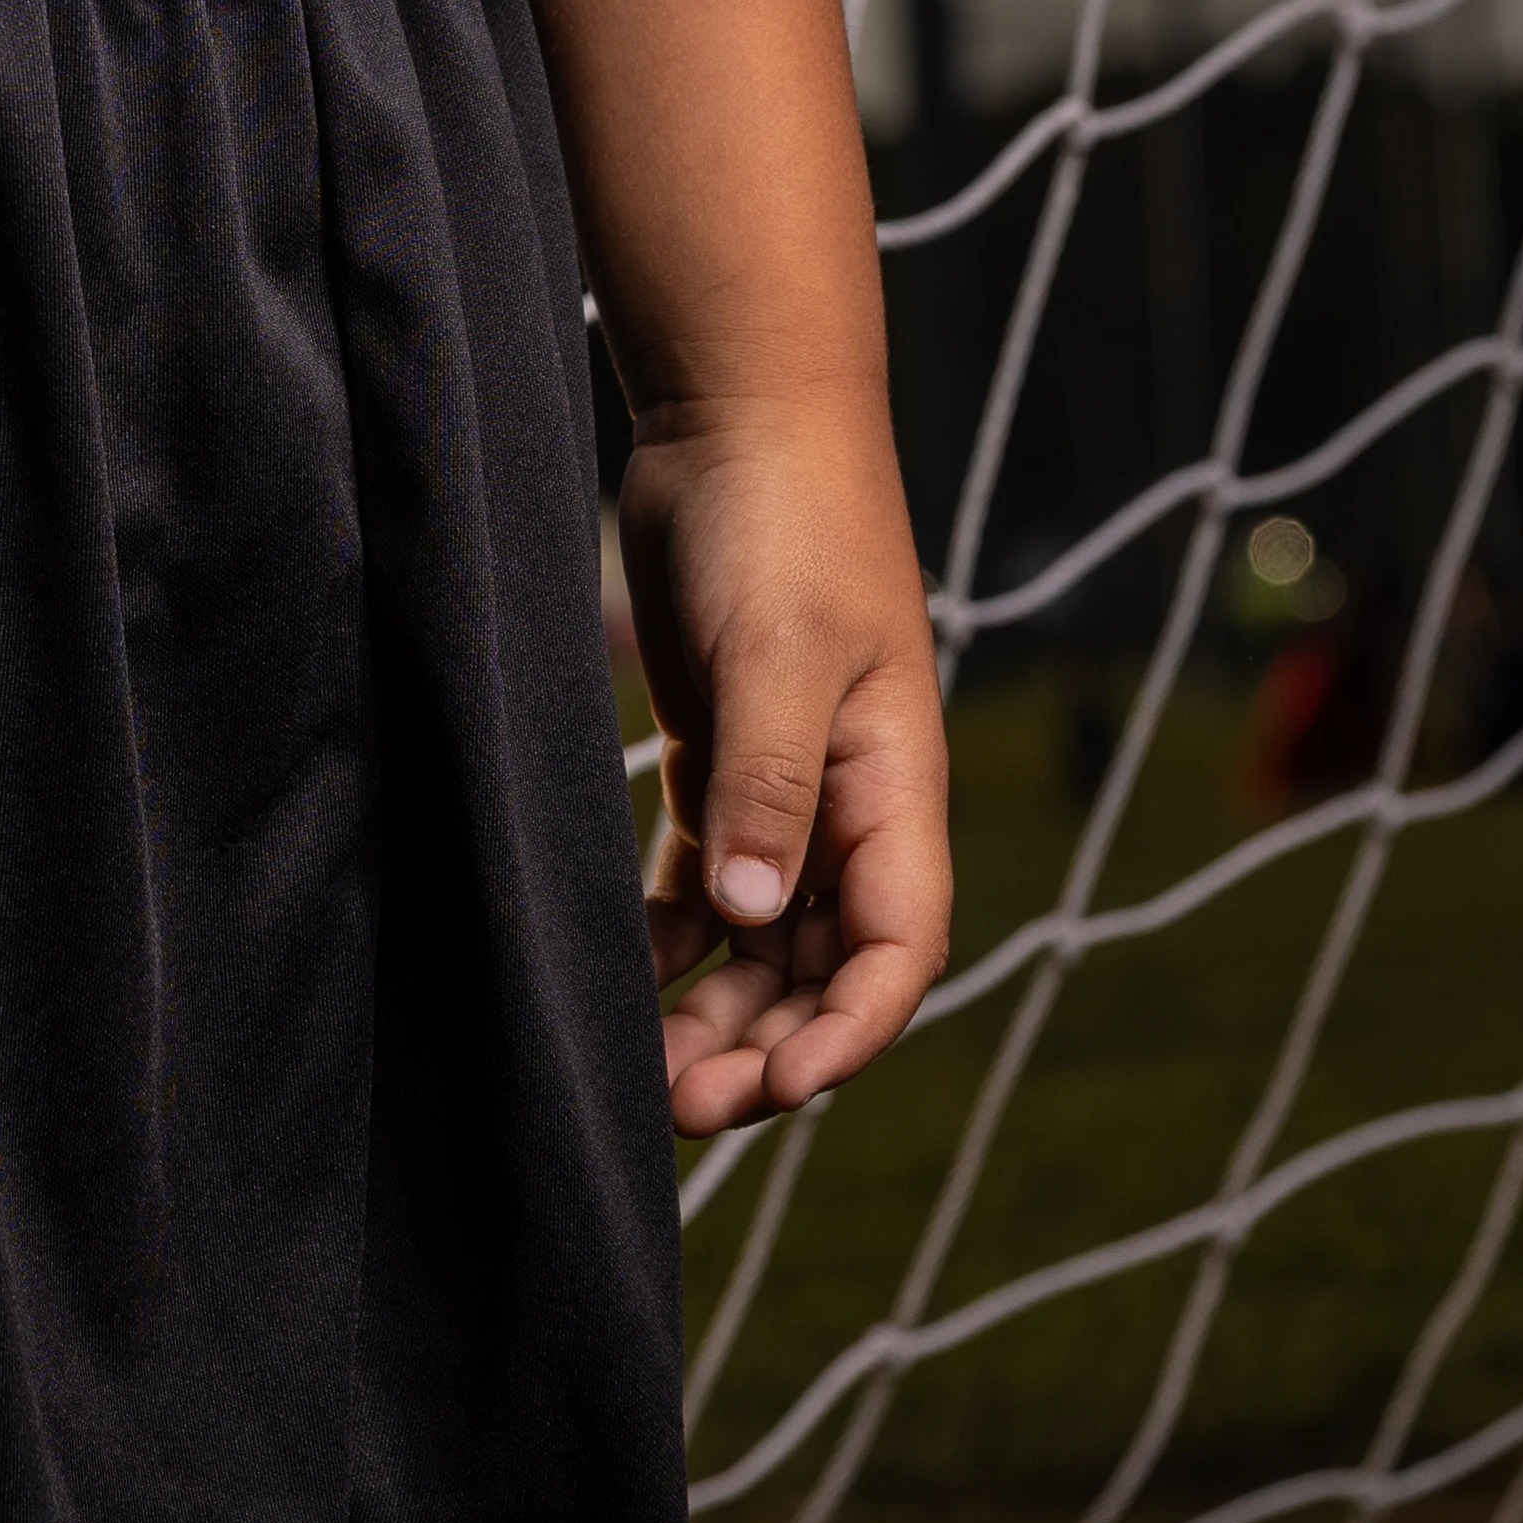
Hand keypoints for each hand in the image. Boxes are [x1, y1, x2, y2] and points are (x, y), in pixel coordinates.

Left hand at [621, 383, 950, 1132]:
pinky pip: (708, 878)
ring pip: (761, 939)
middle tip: (679, 1105)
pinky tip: (627, 971)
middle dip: (765, 1046)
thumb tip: (750, 917)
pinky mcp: (721, 753)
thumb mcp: (783, 654)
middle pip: (821, 968)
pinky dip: (675, 934)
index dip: (847, 1032)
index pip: (895, 951)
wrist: (742, 417)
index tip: (779, 1087)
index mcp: (894, 792)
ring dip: (717, 1008)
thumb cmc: (787, 523)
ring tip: (645, 1069)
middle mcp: (849, 806)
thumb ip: (769, 784)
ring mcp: (785, 784)